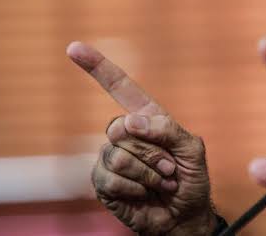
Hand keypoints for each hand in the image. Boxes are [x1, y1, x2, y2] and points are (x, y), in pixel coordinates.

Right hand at [67, 42, 216, 235]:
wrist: (184, 216)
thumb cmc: (191, 179)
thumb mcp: (193, 150)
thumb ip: (168, 130)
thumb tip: (130, 121)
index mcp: (146, 117)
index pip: (119, 86)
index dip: (97, 67)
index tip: (73, 48)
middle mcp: (124, 133)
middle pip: (121, 128)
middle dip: (153, 152)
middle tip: (170, 168)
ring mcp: (111, 157)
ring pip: (118, 155)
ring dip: (148, 173)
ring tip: (161, 182)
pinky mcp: (102, 182)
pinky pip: (111, 179)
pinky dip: (136, 188)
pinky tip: (145, 194)